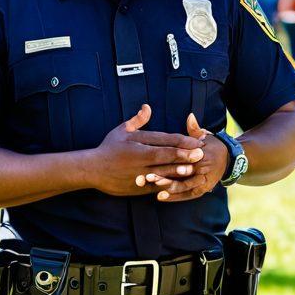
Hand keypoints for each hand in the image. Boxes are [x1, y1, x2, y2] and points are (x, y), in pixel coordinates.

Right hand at [90, 104, 204, 196]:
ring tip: (193, 170)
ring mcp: (140, 173)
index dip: (182, 141)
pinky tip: (180, 185)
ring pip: (163, 172)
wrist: (92, 170)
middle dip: (185, 155)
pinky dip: (167, 185)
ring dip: (179, 171)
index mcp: (139, 143)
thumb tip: (147, 107)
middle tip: (202, 154)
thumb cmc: (108, 148)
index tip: (197, 141)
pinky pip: (155, 186)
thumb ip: (137, 120)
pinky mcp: (138, 187)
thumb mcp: (122, 130)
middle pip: (166, 156)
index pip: (165, 141)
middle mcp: (141, 158)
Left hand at [139, 113, 227, 201]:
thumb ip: (194, 128)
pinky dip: (175, 197)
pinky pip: (189, 195)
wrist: (228, 159)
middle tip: (148, 177)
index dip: (168, 159)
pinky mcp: (204, 189)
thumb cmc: (211, 145)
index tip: (152, 160)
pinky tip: (161, 197)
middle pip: (182, 173)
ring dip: (169, 188)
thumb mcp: (204, 135)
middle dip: (164, 176)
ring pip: (185, 186)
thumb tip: (190, 117)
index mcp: (202, 154)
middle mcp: (204, 169)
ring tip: (153, 189)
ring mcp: (204, 181)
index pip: (183, 158)